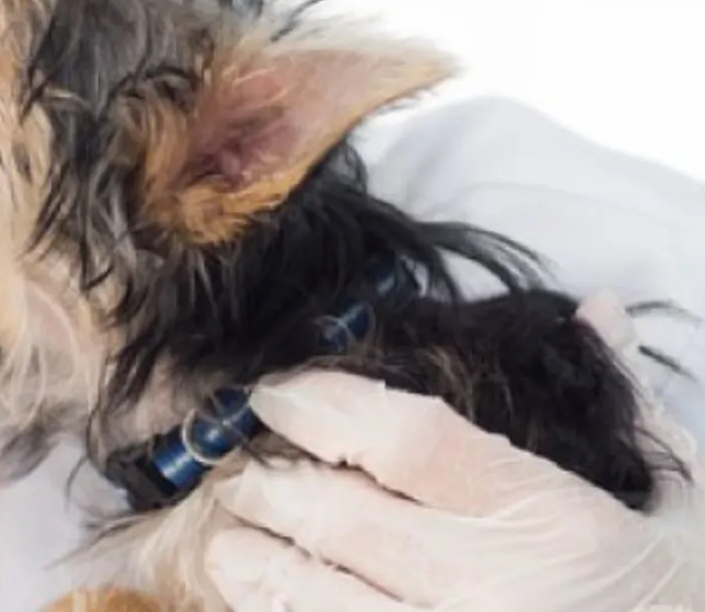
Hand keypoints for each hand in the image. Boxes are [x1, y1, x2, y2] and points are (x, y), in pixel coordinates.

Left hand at [201, 293, 704, 610]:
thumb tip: (590, 311)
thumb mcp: (684, 504)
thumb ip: (625, 406)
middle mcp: (492, 591)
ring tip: (232, 544)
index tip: (278, 395)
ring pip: (309, 602)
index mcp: (551, 520)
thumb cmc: (686, 597)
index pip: (406, 437)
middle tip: (243, 472)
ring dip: (253, 567)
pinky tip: (270, 607)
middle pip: (334, 519)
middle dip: (266, 486)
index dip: (324, 404)